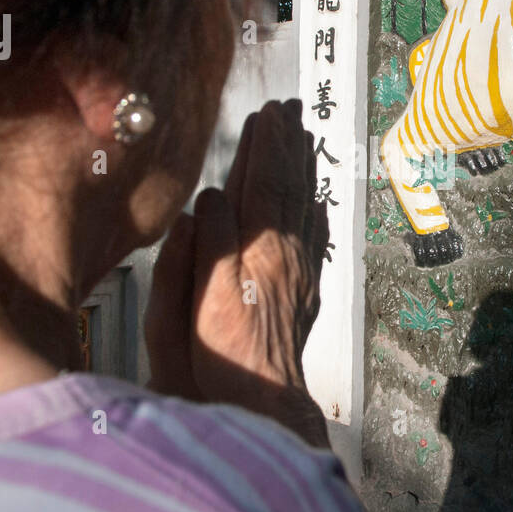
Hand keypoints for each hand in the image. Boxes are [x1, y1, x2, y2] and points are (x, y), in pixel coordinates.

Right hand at [145, 100, 330, 447]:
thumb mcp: (197, 297)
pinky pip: (314, 235)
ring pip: (305, 206)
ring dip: (301, 168)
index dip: (263, 146)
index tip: (265, 112)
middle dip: (286, 145)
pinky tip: (315, 198)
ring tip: (301, 136)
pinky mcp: (306, 291)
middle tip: (289, 108)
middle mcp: (287, 254)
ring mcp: (301, 272)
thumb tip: (212, 196)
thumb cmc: (219, 357)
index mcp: (259, 250)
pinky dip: (314, 208)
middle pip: (289, 187)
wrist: (261, 403)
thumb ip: (207, 242)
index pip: (263, 183)